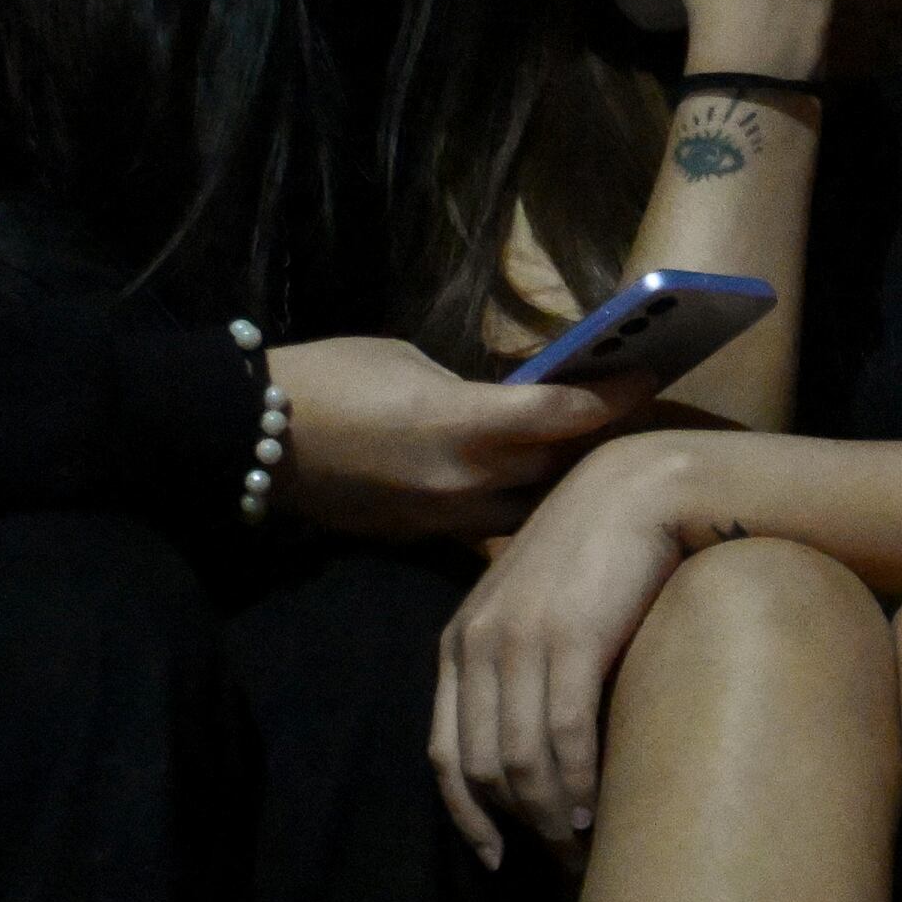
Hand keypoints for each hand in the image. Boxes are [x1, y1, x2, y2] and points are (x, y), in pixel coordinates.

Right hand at [273, 335, 621, 537]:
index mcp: (462, 422)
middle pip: (559, 470)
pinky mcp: (419, 539)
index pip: (561, 413)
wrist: (249, 436)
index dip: (612, 396)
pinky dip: (515, 511)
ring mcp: (442, 518)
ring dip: (561, 491)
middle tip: (636, 422)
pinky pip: (487, 530)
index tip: (651, 376)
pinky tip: (535, 497)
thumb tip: (515, 398)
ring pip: (530, 514)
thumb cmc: (327, 378)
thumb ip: (471, 388)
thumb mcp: (409, 362)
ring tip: (594, 467)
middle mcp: (464, 480)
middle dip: (597, 446)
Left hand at [429, 437, 697, 865]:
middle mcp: (476, 644)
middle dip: (520, 828)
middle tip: (561, 864)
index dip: (469, 818)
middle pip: (483, 769)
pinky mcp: (568, 640)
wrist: (642, 489)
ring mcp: (519, 642)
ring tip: (586, 849)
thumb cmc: (598, 555)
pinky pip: (564, 739)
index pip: (446, 756)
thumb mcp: (537, 610)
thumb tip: (528, 751)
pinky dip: (580, 786)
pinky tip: (602, 809)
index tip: (500, 861)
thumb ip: (516, 666)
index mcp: (459, 643)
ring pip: (522, 764)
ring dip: (553, 819)